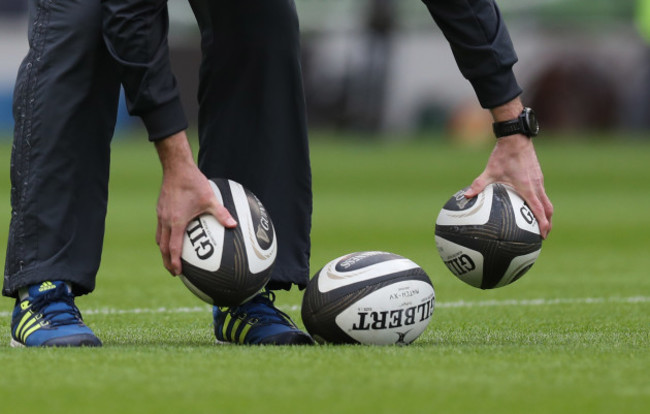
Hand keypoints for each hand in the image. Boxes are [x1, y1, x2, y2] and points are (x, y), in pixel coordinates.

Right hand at [154, 131, 236, 274]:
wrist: (176, 167)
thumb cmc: (193, 182)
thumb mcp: (211, 199)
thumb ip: (222, 214)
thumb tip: (234, 225)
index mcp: (177, 221)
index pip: (174, 248)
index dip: (175, 262)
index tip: (178, 273)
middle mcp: (166, 220)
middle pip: (163, 247)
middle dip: (167, 261)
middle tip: (174, 271)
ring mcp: (161, 214)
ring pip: (159, 238)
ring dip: (164, 250)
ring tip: (171, 258)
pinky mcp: (160, 208)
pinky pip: (160, 228)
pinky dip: (164, 237)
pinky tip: (173, 236)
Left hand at [463, 98, 552, 237]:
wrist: (516, 137)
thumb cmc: (504, 154)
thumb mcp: (490, 171)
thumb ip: (478, 184)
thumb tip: (466, 196)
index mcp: (527, 187)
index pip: (539, 210)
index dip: (542, 224)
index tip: (542, 236)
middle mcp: (536, 185)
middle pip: (548, 208)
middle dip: (547, 223)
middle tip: (542, 236)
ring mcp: (538, 180)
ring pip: (546, 201)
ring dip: (545, 213)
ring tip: (539, 224)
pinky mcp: (537, 175)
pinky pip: (542, 193)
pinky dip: (541, 203)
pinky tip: (530, 205)